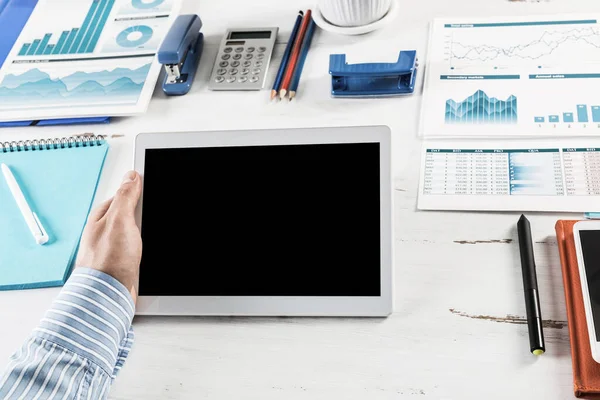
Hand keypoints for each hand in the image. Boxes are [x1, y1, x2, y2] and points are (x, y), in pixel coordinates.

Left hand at [76, 171, 142, 303]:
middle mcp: (104, 231)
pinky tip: (146, 254)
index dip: (137, 192)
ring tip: (147, 240)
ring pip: (134, 233)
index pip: (122, 195)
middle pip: (129, 214)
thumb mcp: (120, 220)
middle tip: (149, 220)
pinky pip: (136, 249)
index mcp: (100, 217)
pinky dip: (143, 250)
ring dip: (143, 235)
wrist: (107, 294)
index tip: (150, 189)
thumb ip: (126, 197)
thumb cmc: (108, 260)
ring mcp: (112, 248)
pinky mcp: (120, 263)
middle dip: (142, 216)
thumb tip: (131, 176)